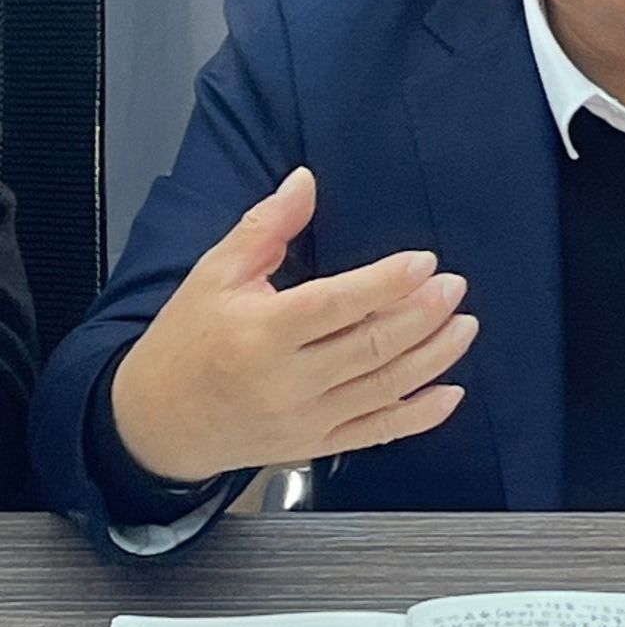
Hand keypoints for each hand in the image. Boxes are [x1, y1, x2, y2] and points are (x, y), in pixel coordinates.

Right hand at [112, 167, 476, 480]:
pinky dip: (419, 416)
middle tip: (455, 288)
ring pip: (384, 388)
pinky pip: (377, 433)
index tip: (424, 262)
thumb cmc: (188, 339)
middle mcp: (287, 380)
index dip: (385, 284)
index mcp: (261, 332)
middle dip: (422, 316)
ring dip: (433, 358)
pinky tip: (451, 394)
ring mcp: (305, 419)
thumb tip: (306, 180)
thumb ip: (266, 226)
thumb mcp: (214, 273)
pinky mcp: (314, 446)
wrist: (157, 422)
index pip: (336, 305)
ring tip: (464, 326)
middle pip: (371, 347)